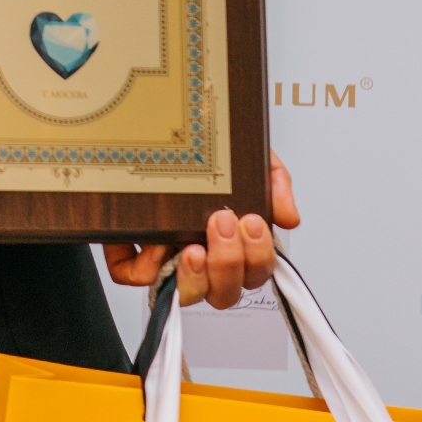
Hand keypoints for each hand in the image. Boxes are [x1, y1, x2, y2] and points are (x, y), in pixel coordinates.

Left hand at [102, 153, 300, 308]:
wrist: (151, 127)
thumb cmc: (201, 153)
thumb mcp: (244, 156)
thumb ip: (273, 182)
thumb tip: (289, 218)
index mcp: (231, 239)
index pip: (254, 271)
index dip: (258, 257)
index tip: (252, 222)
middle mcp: (202, 254)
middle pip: (226, 292)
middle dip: (229, 262)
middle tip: (222, 223)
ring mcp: (168, 256)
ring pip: (189, 294)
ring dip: (196, 276)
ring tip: (192, 247)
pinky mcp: (132, 250)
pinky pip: (135, 276)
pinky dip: (145, 268)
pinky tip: (155, 245)